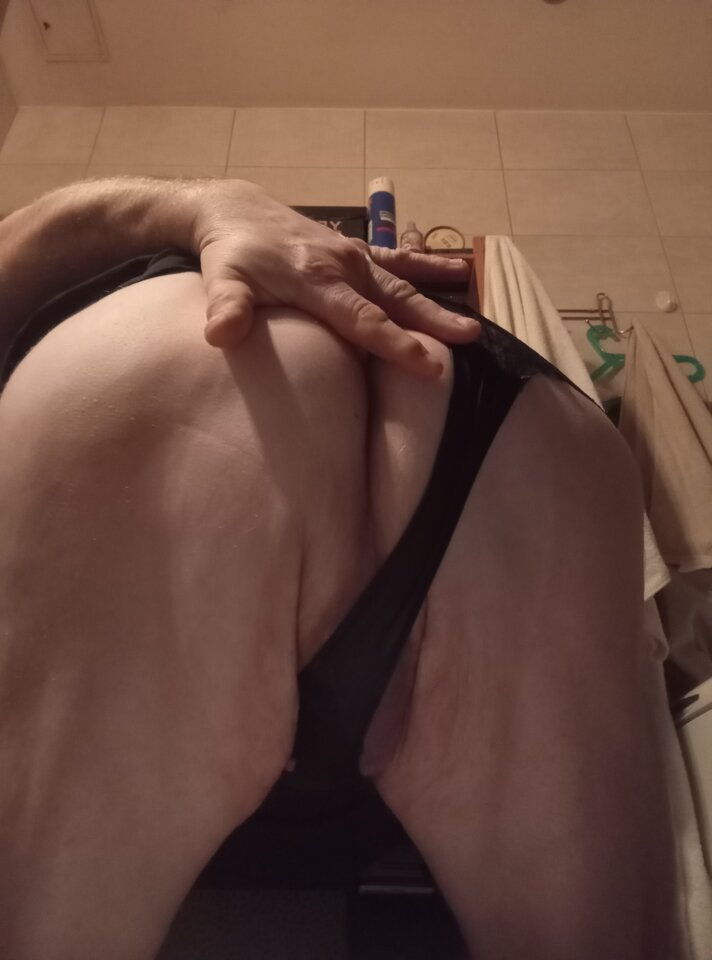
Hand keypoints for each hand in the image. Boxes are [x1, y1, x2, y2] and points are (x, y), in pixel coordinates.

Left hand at [190, 180, 479, 377]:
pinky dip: (426, 265)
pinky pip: (397, 259)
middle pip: (393, 299)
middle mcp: (344, 266)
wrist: (236, 209)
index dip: (394, 343)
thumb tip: (220, 335)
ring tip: (473, 319)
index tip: (425, 365)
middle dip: (431, 321)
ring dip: (437, 299)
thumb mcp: (222, 279)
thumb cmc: (230, 253)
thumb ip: (227, 307)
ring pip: (402, 282)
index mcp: (318, 280)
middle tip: (469, 338)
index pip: (361, 319)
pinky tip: (458, 270)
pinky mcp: (355, 250)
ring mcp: (353, 256)